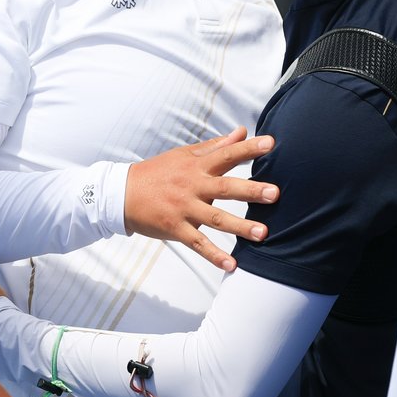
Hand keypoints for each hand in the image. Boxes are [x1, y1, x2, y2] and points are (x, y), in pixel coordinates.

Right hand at [125, 126, 277, 271]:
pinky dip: (214, 255)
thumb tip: (242, 131)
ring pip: (215, 218)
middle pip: (225, 187)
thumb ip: (216, 146)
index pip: (226, 154)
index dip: (248, 148)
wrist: (121, 193)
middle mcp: (192, 185)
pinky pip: (197, 243)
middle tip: (275, 194)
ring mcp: (183, 208)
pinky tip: (232, 265)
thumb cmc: (158, 172)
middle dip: (251, 190)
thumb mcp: (185, 154)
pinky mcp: (174, 228)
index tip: (271, 144)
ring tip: (263, 233)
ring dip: (240, 226)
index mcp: (196, 165)